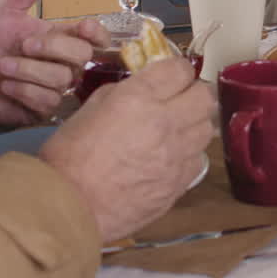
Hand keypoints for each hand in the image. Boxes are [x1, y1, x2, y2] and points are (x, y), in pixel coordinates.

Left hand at [0, 0, 107, 125]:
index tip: (82, 26)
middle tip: (23, 45)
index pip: (96, 37)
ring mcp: (57, 87)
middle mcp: (65, 63)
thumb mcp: (7, 10)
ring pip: (61, 80)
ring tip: (4, 67)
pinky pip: (47, 100)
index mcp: (63, 37)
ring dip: (27, 71)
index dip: (96, 33)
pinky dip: (22, 91)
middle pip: (82, 57)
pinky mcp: (44, 109)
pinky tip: (8, 86)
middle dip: (50, 48)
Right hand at [39, 58, 214, 242]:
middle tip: (180, 99)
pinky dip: (188, 155)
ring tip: (175, 130)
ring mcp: (177, 155)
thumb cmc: (69, 157)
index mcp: (139, 98)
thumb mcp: (89, 109)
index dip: (176, 70)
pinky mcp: (180, 183)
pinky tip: (170, 159)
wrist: (70, 207)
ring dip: (194, 124)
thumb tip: (140, 90)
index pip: (180, 69)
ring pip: (207, 128)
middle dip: (194, 93)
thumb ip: (121, 93)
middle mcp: (166, 122)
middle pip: (205, 96)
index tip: (170, 77)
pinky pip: (197, 160)